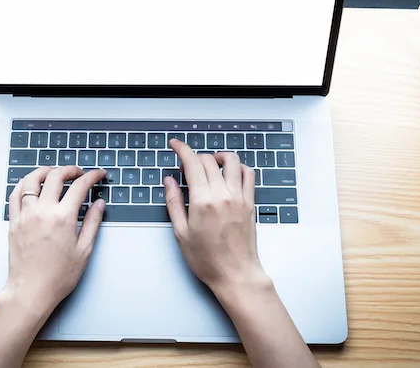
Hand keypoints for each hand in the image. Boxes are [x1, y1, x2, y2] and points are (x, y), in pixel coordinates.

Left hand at [4, 166, 106, 314]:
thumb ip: (92, 222)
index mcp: (63, 218)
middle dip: (70, 170)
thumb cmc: (58, 276)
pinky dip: (24, 184)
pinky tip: (31, 185)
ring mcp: (26, 215)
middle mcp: (43, 211)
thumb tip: (99, 204)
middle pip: (56, 176)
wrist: (31, 291)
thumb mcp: (84, 250)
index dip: (92, 176)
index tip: (98, 174)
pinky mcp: (14, 222)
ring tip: (54, 172)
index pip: (80, 186)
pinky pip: (16, 195)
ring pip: (32, 180)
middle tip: (79, 173)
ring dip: (45, 171)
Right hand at [163, 140, 270, 296]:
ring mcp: (239, 197)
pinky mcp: (250, 202)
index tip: (175, 144)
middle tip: (185, 167)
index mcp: (203, 201)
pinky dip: (238, 167)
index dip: (182, 149)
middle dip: (194, 157)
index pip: (192, 163)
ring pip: (231, 161)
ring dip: (218, 157)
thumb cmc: (208, 260)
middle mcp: (223, 195)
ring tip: (209, 165)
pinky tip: (229, 174)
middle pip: (208, 160)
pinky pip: (248, 174)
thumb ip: (174, 202)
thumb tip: (169, 181)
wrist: (236, 274)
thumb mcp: (181, 232)